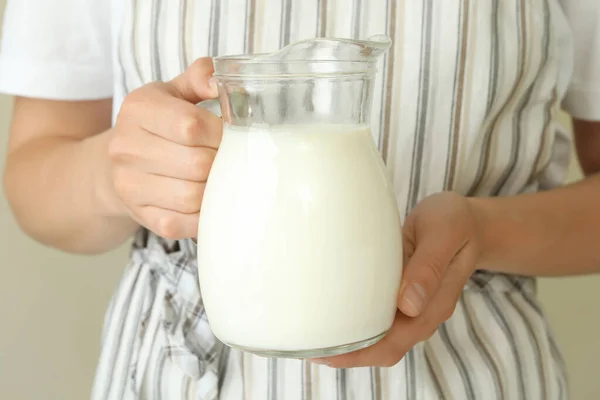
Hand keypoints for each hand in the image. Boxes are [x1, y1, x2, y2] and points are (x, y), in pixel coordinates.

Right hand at [108, 58, 221, 238]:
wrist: (117, 164)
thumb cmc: (159, 125)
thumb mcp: (174, 92)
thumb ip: (200, 77)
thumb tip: (220, 81)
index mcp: (138, 108)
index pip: (192, 125)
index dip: (221, 133)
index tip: (230, 135)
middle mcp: (126, 147)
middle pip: (197, 164)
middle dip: (223, 163)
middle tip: (229, 160)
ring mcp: (130, 185)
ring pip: (192, 197)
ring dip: (215, 190)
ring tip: (220, 178)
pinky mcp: (142, 216)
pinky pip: (184, 224)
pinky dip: (204, 215)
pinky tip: (209, 201)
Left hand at [312, 192, 479, 367]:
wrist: (466, 221)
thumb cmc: (455, 222)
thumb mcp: (444, 233)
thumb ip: (429, 266)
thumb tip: (408, 305)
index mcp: (433, 305)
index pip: (394, 344)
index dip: (359, 354)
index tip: (327, 352)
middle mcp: (421, 313)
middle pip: (382, 347)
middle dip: (346, 353)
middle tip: (308, 346)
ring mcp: (411, 306)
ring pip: (379, 335)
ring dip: (350, 340)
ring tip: (314, 335)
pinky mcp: (401, 294)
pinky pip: (377, 316)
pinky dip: (356, 321)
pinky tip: (333, 313)